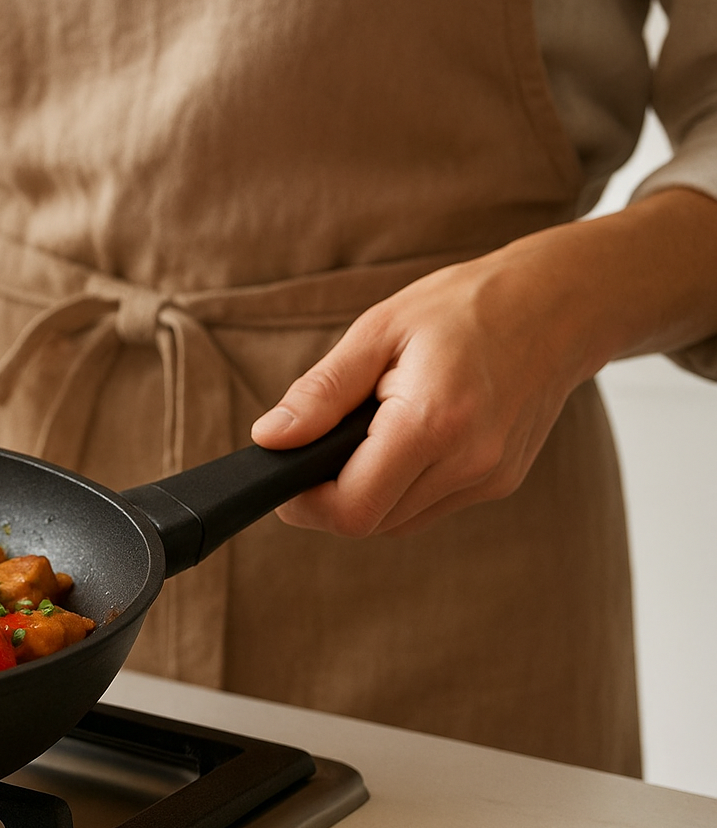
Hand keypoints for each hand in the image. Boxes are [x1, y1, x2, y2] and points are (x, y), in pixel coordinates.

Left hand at [249, 236, 596, 536]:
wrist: (558, 305)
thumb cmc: (464, 307)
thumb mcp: (378, 331)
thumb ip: (321, 392)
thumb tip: (271, 438)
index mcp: (432, 422)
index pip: (353, 509)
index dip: (306, 505)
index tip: (285, 478)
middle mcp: (469, 462)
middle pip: (373, 522)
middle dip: (330, 498)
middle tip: (317, 448)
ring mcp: (490, 478)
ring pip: (399, 521)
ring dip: (366, 494)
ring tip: (364, 433)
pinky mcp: (501, 482)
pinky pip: (429, 507)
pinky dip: (400, 487)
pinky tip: (401, 441)